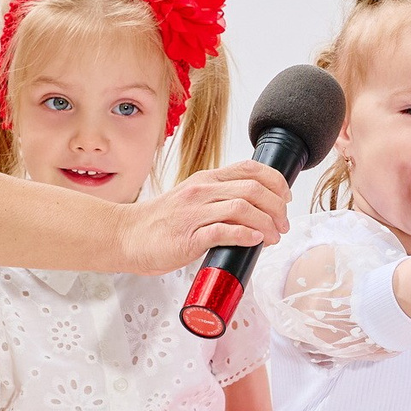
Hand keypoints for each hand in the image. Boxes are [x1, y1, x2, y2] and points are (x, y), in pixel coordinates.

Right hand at [119, 160, 290, 272]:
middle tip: (283, 225)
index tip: (285, 198)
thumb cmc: (159, 223)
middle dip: (277, 207)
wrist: (125, 236)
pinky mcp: (188, 237)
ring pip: (242, 207)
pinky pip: (223, 230)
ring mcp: (194, 213)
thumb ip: (219, 200)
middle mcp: (202, 191)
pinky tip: (254, 241)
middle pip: (253, 188)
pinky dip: (245, 234)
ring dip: (266, 223)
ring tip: (273, 237)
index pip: (250, 169)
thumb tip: (254, 213)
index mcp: (205, 180)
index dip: (276, 181)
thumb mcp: (192, 200)